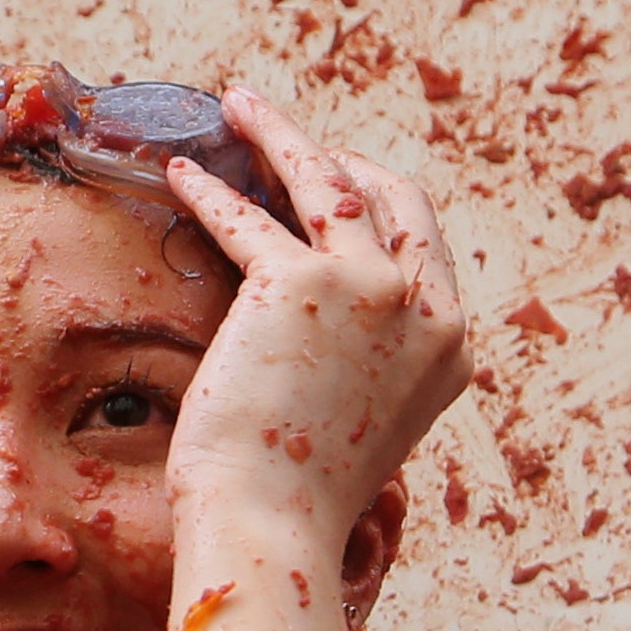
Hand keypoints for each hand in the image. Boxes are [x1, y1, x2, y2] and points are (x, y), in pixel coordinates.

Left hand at [160, 87, 470, 540]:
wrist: (272, 525)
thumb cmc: (302, 490)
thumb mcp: (367, 416)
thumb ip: (369, 358)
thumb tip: (327, 319)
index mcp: (449, 344)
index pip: (425, 242)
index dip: (377, 200)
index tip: (333, 180)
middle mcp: (425, 309)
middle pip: (393, 194)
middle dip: (342, 155)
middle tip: (286, 138)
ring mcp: (371, 290)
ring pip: (328, 179)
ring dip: (279, 133)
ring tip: (237, 105)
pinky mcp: (302, 284)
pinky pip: (250, 217)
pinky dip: (211, 190)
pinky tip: (181, 173)